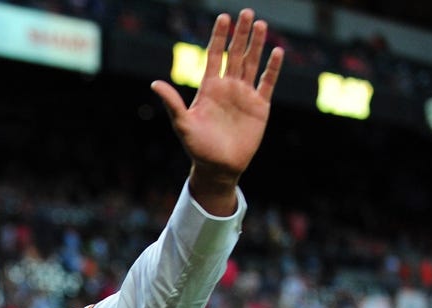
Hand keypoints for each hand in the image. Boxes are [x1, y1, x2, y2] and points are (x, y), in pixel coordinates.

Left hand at [151, 8, 283, 212]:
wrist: (218, 168)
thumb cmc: (197, 148)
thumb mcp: (182, 124)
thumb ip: (172, 103)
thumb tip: (154, 83)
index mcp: (209, 89)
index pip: (213, 56)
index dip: (218, 37)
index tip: (223, 17)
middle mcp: (227, 88)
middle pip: (235, 55)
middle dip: (240, 34)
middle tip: (247, 12)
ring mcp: (244, 96)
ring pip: (252, 64)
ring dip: (257, 45)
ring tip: (261, 24)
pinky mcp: (259, 107)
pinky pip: (267, 83)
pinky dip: (272, 69)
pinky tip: (277, 52)